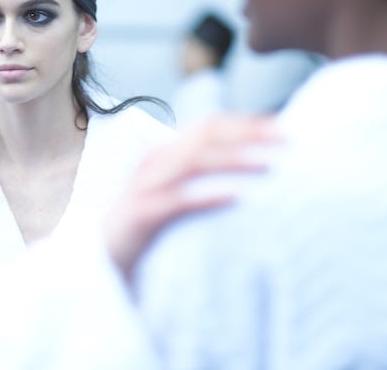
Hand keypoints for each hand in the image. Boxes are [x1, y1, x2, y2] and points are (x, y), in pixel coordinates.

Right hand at [104, 114, 279, 279]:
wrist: (97, 265)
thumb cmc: (146, 230)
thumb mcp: (175, 195)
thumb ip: (201, 177)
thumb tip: (252, 169)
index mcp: (166, 152)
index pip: (210, 125)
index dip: (247, 121)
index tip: (285, 126)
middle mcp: (156, 162)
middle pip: (206, 135)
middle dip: (249, 132)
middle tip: (289, 140)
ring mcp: (145, 186)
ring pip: (195, 161)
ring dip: (236, 158)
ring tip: (271, 165)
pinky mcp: (140, 215)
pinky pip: (178, 201)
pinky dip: (208, 196)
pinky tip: (237, 198)